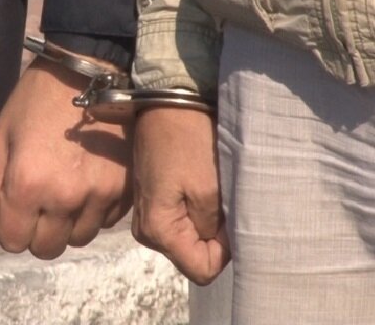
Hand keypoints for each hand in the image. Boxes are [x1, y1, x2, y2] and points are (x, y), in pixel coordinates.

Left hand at [0, 58, 132, 258]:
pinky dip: (93, 212)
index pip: (13, 242)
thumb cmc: (34, 103)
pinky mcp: (124, 190)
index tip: (15, 202)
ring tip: (65, 191)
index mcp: (27, 185)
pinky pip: (105, 223)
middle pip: (46, 248)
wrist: (86, 74)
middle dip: (37, 231)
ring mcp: (99, 196)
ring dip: (67, 224)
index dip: (9, 226)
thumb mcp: (0, 141)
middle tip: (39, 199)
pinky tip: (88, 184)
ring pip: (78, 239)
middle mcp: (65, 198)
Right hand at [132, 107, 228, 284]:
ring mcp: (147, 216)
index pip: (202, 269)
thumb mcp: (210, 189)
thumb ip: (215, 229)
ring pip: (189, 238)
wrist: (166, 105)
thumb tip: (218, 246)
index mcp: (158, 231)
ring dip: (206, 221)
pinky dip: (197, 210)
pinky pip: (181, 221)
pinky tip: (200, 185)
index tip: (229, 218)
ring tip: (211, 190)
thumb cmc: (189, 142)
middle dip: (214, 236)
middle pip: (192, 255)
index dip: (223, 251)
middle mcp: (146, 232)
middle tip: (222, 200)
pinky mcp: (152, 202)